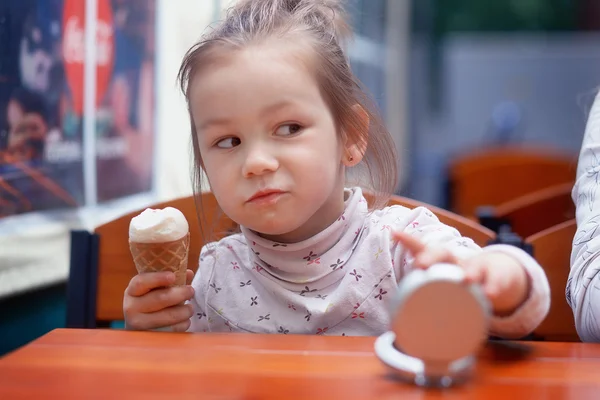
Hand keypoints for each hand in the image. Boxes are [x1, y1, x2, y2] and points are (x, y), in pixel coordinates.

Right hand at [123, 269, 195, 331]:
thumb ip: (170, 280)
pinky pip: (173, 329)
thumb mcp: (154, 289)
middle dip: (180, 294)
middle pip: (160, 298)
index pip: (141, 282)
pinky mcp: (150, 337)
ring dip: (185, 311)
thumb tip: (188, 273)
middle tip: (191, 291)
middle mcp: (131, 308)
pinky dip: (183, 323)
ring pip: (169, 315)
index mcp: (132, 291)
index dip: (158, 278)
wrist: (139, 328)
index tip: (173, 276)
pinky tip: (185, 320)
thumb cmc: (150, 303)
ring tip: (190, 308)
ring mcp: (139, 325)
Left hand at [393, 232, 529, 315]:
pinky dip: (493, 287)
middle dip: (431, 257)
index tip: (395, 233)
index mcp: (440, 262)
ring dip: (470, 271)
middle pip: (444, 253)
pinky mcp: (496, 277)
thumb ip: (422, 296)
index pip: (422, 249)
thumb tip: (394, 320)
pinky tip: (490, 294)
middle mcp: (456, 261)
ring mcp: (477, 268)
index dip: (409, 241)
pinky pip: (496, 281)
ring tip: (467, 279)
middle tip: (421, 264)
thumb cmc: (459, 281)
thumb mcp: (441, 285)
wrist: (497, 275)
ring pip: (473, 265)